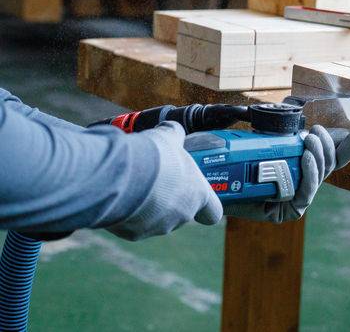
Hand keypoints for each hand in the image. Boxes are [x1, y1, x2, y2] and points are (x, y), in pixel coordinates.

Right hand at [106, 121, 222, 240]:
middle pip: (181, 212)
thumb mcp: (169, 136)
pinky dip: (128, 212)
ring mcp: (157, 227)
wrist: (121, 175)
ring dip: (148, 206)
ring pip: (155, 219)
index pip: (213, 212)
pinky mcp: (133, 233)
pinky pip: (132, 224)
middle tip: (158, 180)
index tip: (200, 198)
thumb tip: (173, 131)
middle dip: (170, 198)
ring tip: (136, 185)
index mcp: (197, 195)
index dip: (207, 206)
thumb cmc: (153, 156)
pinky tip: (122, 195)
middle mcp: (181, 215)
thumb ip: (175, 135)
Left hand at [224, 126, 349, 222]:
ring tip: (310, 140)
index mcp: (300, 166)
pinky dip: (309, 175)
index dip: (345, 149)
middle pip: (327, 165)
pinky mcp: (289, 212)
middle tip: (316, 131)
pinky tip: (306, 159)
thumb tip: (294, 108)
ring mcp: (297, 198)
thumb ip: (280, 127)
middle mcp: (302, 183)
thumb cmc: (235, 158)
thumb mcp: (261, 138)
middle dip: (328, 146)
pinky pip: (305, 194)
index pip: (329, 157)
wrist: (212, 181)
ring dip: (319, 156)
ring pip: (320, 176)